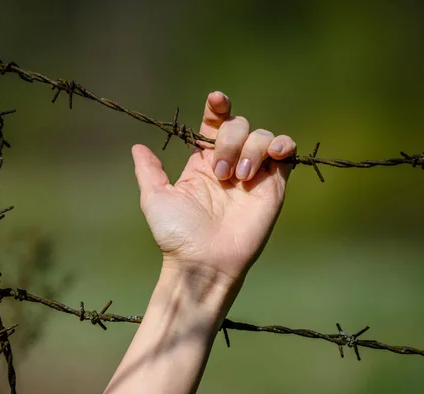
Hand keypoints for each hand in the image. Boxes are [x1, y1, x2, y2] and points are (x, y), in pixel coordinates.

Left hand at [132, 91, 295, 284]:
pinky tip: (275, 153)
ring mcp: (254, 174)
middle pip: (239, 126)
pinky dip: (283, 144)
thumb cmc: (177, 236)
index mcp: (202, 163)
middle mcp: (229, 163)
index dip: (218, 107)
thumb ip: (149, 171)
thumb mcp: (156, 199)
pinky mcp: (274, 186)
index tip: (216, 100)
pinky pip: (287, 153)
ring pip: (262, 135)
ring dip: (251, 148)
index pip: (214, 124)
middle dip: (230, 142)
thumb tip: (137, 147)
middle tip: (220, 175)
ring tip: (241, 177)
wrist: (204, 262)